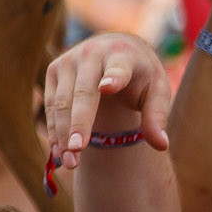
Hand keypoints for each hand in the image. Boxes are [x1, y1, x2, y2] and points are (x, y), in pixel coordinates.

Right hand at [44, 32, 170, 171]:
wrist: (115, 49)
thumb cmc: (140, 76)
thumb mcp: (157, 91)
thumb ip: (157, 116)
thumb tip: (161, 146)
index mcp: (122, 55)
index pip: (118, 68)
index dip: (114, 77)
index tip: (108, 88)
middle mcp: (91, 54)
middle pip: (83, 93)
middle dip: (78, 123)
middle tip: (78, 150)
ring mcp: (67, 61)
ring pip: (61, 102)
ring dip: (63, 133)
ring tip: (69, 162)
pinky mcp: (52, 71)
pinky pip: (50, 105)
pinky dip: (54, 129)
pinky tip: (58, 152)